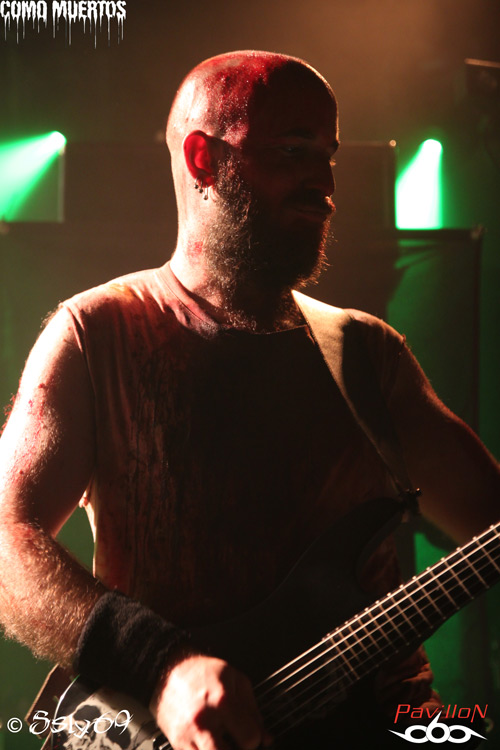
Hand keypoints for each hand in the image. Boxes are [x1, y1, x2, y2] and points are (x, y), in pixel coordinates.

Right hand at [150, 653, 272, 749]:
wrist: (166, 670)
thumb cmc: (201, 672)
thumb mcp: (234, 678)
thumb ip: (253, 709)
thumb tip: (266, 737)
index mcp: (223, 702)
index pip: (250, 738)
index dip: (256, 738)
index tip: (252, 734)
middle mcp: (204, 722)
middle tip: (238, 742)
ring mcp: (188, 736)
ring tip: (223, 742)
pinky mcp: (177, 744)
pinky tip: (210, 743)